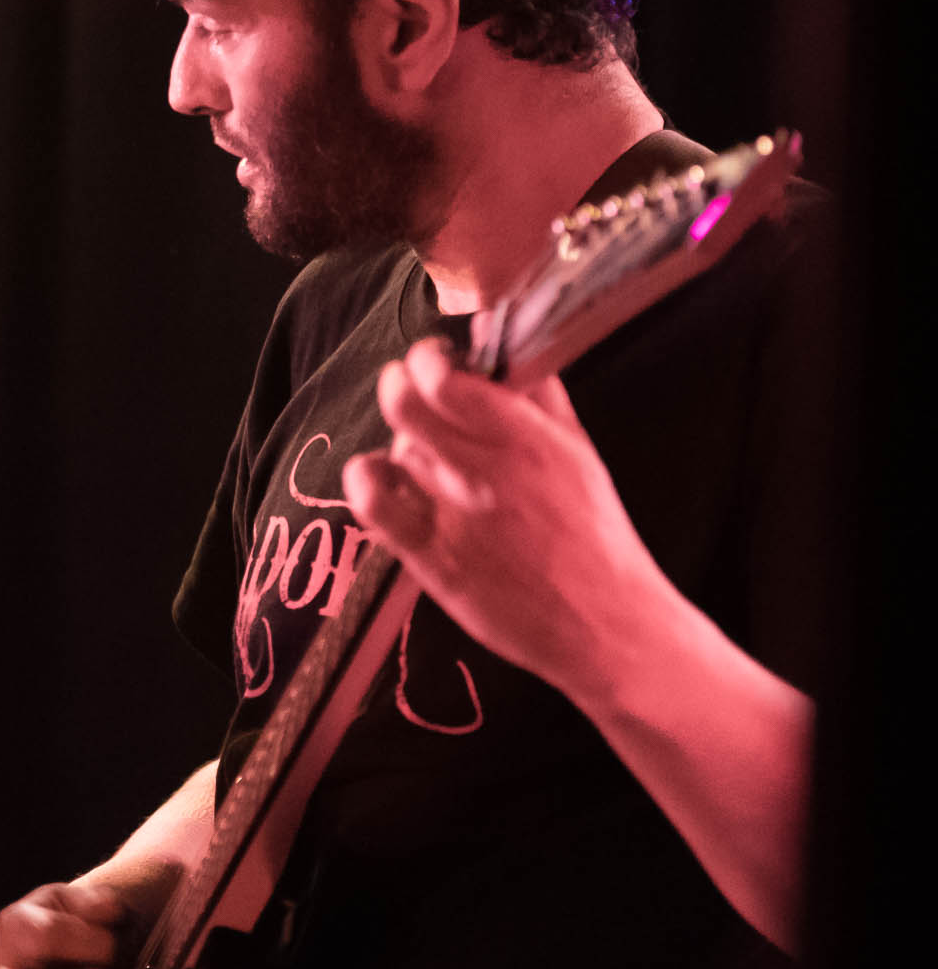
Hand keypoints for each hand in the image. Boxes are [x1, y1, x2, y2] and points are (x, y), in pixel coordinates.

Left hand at [342, 337, 663, 693]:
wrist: (602, 621)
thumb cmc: (593, 534)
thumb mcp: (578, 452)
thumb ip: (539, 396)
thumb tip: (502, 346)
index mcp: (526, 440)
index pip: (446, 379)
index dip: (427, 360)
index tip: (433, 361)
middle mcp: (485, 472)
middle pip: (406, 406)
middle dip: (398, 384)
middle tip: (406, 386)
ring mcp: (452, 515)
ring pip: (396, 450)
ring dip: (403, 441)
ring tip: (426, 453)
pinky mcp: (429, 556)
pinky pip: (372, 503)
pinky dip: (366, 480)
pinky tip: (380, 478)